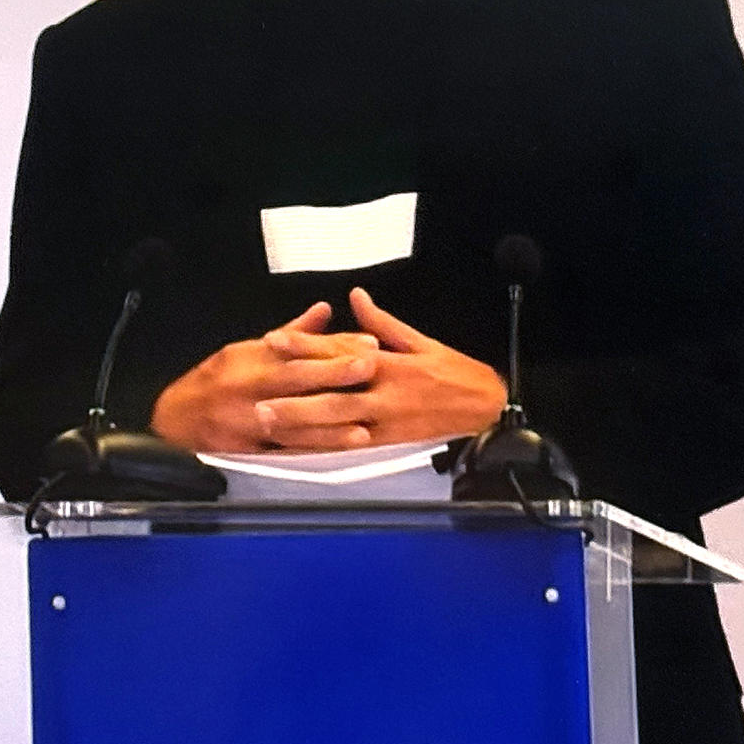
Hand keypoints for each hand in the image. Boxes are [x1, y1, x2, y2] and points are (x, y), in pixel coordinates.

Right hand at [150, 301, 381, 451]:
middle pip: (296, 377)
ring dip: (330, 419)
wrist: (176, 419)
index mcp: (251, 357)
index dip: (334, 345)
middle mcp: (250, 384)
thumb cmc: (215, 381)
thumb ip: (292, 333)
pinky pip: (287, 446)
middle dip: (334, 372)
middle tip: (368, 366)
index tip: (367, 342)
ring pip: (294, 416)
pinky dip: (316, 446)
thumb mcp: (246, 350)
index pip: (298, 348)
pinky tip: (341, 445)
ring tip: (363, 421)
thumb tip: (324, 311)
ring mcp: (249, 417)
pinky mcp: (251, 445)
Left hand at [251, 288, 506, 448]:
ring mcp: (384, 418)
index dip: (305, 345)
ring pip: (337, 421)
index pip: (338, 350)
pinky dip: (325, 445)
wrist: (485, 406)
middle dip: (293, 394)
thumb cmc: (450, 370)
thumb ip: (381, 322)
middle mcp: (382, 390)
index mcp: (387, 361)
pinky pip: (351, 444)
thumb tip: (355, 297)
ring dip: (302, 422)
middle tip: (258, 394)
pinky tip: (300, 446)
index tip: (273, 340)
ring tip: (269, 421)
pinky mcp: (389, 440)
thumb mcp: (419, 339)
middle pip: (331, 392)